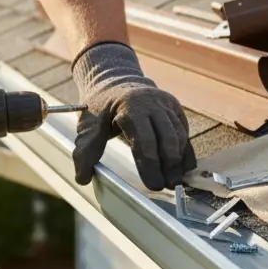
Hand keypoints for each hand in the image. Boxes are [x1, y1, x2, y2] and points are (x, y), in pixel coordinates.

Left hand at [71, 42, 195, 190]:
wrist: (115, 82)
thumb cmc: (101, 107)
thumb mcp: (89, 125)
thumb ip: (85, 152)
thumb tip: (82, 178)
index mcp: (130, 108)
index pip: (144, 141)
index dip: (150, 166)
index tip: (154, 186)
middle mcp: (152, 104)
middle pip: (167, 138)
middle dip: (169, 165)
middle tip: (169, 187)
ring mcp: (166, 104)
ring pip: (179, 135)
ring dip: (179, 160)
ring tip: (176, 181)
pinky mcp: (175, 108)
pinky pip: (184, 131)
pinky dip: (185, 150)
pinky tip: (184, 168)